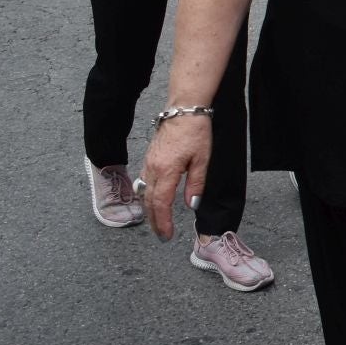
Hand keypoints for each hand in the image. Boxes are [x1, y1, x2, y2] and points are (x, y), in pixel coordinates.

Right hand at [140, 113, 211, 239]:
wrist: (183, 109)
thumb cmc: (195, 131)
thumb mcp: (202, 159)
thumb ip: (196, 184)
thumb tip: (191, 205)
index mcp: (166, 171)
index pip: (161, 204)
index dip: (162, 222)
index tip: (166, 235)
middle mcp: (153, 169)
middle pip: (149, 202)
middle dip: (154, 221)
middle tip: (161, 235)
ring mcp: (148, 163)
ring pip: (143, 193)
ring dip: (149, 210)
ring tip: (157, 222)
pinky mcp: (148, 158)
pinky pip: (143, 182)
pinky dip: (146, 196)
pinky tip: (152, 201)